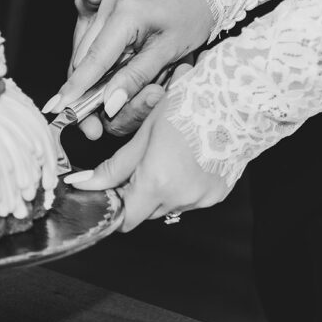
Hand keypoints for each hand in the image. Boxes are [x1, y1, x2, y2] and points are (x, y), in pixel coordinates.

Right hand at [49, 0, 212, 120]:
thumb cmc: (191, 16)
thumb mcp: (170, 50)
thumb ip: (137, 76)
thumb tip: (111, 103)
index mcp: (125, 14)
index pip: (94, 59)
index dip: (76, 87)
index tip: (58, 108)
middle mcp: (110, 7)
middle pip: (84, 59)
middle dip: (84, 92)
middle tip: (93, 128)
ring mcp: (107, 6)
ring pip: (87, 54)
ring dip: (93, 82)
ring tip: (108, 110)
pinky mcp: (109, 11)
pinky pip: (96, 45)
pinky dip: (101, 67)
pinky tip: (112, 83)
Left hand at [64, 73, 230, 230]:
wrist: (236, 101)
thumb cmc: (189, 107)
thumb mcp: (144, 133)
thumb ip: (114, 166)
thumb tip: (85, 183)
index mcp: (157, 182)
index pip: (125, 220)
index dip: (114, 209)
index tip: (108, 193)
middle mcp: (180, 198)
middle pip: (145, 212)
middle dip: (135, 195)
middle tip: (136, 166)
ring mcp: (202, 199)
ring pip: (167, 206)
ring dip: (159, 191)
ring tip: (166, 156)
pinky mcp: (218, 194)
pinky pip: (190, 199)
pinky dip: (182, 186)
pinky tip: (187, 160)